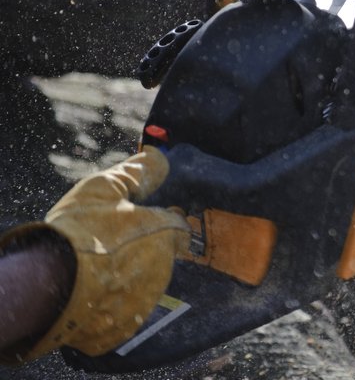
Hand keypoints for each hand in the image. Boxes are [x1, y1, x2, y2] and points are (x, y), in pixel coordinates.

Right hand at [0, 147, 188, 359]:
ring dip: (128, 275)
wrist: (49, 287)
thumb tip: (160, 156)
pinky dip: (113, 302)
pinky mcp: (127, 326)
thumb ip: (136, 173)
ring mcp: (146, 299)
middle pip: (160, 254)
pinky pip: (126, 311)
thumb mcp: (103, 188)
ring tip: (97, 268)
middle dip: (142, 247)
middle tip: (111, 244)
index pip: (176, 223)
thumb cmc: (79, 233)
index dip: (159, 218)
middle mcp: (162, 268)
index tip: (141, 217)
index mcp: (164, 233)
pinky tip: (92, 292)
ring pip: (144, 282)